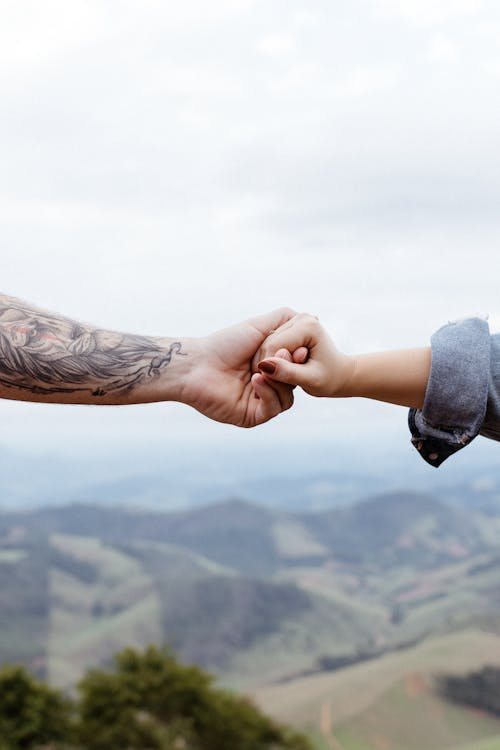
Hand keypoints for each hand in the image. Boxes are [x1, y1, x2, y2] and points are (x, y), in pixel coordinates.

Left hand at [181, 308, 298, 426]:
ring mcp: (260, 402)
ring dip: (279, 380)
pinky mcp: (252, 416)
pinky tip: (256, 380)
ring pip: (288, 397)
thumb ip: (285, 319)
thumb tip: (313, 317)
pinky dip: (268, 393)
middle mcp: (268, 386)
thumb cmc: (224, 344)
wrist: (196, 365)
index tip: (298, 347)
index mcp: (271, 367)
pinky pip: (274, 409)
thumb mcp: (258, 326)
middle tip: (282, 353)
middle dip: (291, 368)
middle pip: (295, 383)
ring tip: (263, 366)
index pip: (297, 367)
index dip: (299, 358)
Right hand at [255, 313, 354, 397]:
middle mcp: (301, 318)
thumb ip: (287, 372)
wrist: (338, 373)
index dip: (270, 367)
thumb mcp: (309, 380)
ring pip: (266, 342)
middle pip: (268, 342)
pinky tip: (282, 367)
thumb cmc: (328, 379)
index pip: (273, 346)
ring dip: (270, 361)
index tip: (276, 383)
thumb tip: (263, 365)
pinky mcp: (290, 325)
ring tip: (284, 375)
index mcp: (308, 326)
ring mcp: (295, 319)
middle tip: (282, 380)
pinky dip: (272, 357)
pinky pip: (269, 342)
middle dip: (270, 364)